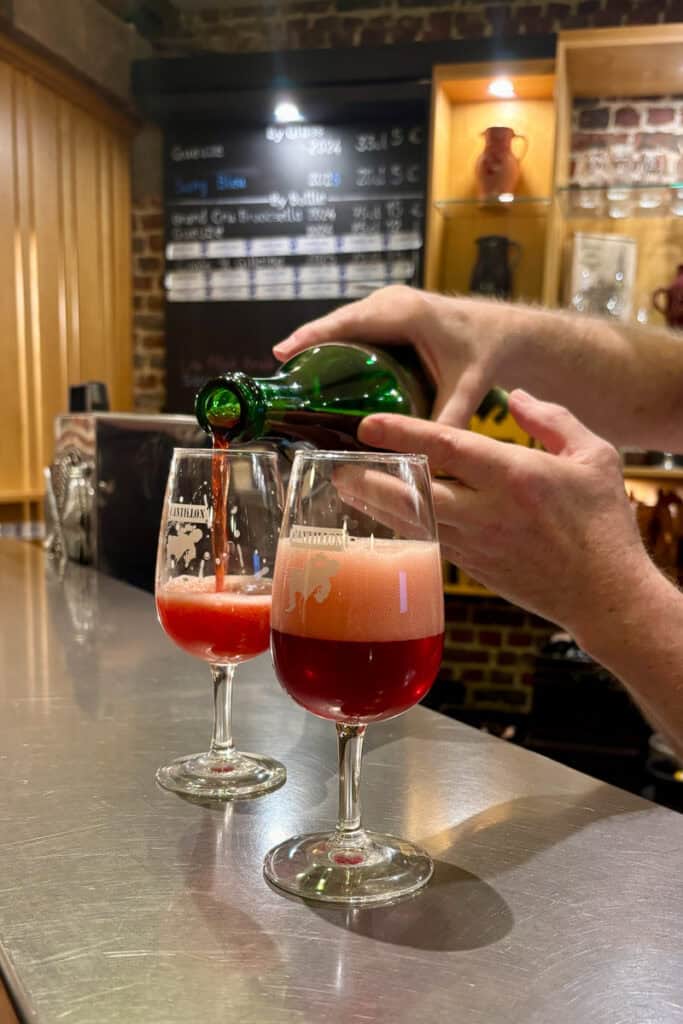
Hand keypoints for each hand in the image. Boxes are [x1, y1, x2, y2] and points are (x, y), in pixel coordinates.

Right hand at [273, 286, 517, 426]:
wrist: (503, 331)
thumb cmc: (486, 353)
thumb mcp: (467, 389)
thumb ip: (447, 422)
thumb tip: (427, 458)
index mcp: (405, 313)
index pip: (347, 324)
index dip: (311, 337)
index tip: (281, 353)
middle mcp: (392, 301)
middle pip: (337, 322)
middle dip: (306, 345)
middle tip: (278, 376)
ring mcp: (389, 302)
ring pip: (343, 323)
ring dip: (317, 344)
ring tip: (291, 375)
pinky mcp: (388, 311)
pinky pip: (353, 325)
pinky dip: (334, 342)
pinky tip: (319, 367)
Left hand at [350, 390, 651, 639]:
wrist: (606, 595)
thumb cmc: (604, 524)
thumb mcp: (595, 457)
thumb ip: (552, 419)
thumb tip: (515, 396)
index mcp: (516, 477)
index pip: (448, 448)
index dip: (403, 434)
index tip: (367, 425)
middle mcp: (488, 512)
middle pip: (414, 494)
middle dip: (370, 480)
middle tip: (336, 466)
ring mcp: (477, 545)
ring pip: (413, 522)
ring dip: (376, 506)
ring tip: (344, 489)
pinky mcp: (473, 569)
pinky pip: (427, 543)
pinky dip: (401, 529)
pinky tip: (382, 518)